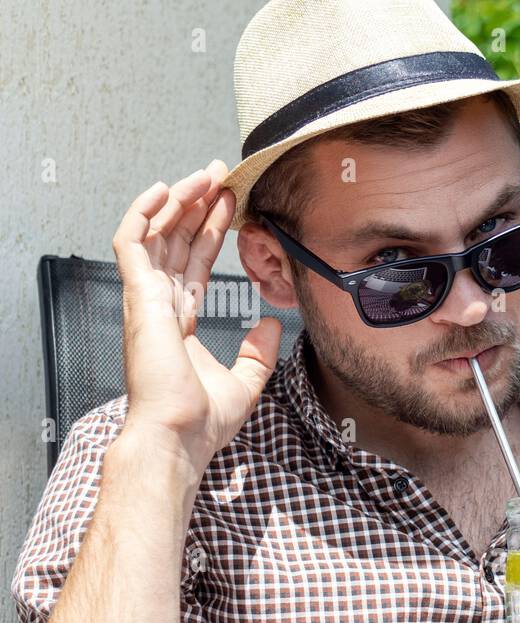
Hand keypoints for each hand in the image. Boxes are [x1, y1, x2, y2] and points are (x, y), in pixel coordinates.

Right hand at [112, 160, 280, 476]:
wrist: (180, 435)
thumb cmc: (202, 421)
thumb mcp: (246, 382)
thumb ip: (258, 352)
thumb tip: (271, 323)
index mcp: (180, 322)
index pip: (195, 262)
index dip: (212, 230)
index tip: (232, 203)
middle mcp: (161, 306)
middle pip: (177, 240)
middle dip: (198, 204)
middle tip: (221, 174)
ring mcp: (147, 300)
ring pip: (157, 233)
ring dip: (179, 200)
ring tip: (205, 174)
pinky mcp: (139, 298)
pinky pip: (132, 242)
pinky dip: (144, 212)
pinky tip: (166, 189)